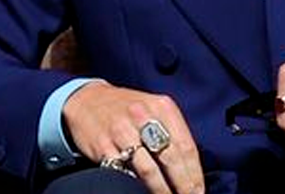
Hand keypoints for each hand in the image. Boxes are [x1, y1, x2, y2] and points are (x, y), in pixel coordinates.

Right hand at [62, 81, 203, 193]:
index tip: (198, 190)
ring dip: (161, 190)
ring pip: (148, 169)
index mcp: (161, 106)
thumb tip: (191, 168)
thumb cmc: (126, 108)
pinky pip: (124, 171)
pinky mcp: (103, 146)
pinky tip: (142, 191)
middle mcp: (141, 116)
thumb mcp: (154, 108)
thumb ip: (172, 131)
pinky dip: (136, 185)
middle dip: (183, 185)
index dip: (195, 174)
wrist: (86, 100)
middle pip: (170, 158)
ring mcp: (121, 131)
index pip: (186, 146)